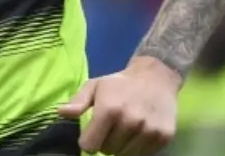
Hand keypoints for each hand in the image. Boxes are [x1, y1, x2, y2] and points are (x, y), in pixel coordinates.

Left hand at [57, 56, 180, 154]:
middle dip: (105, 142)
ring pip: (125, 155)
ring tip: (125, 129)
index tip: (93, 133)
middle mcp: (130, 121)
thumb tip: (61, 112)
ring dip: (122, 146)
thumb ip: (78, 102)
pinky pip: (143, 155)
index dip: (88, 141)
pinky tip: (139, 132)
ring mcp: (149, 130)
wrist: (156, 77)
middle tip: (112, 127)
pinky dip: (138, 148)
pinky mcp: (164, 136)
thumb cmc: (120, 84)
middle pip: (107, 151)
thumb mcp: (95, 86)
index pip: (90, 145)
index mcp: (110, 109)